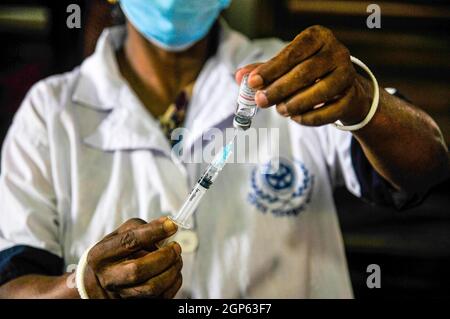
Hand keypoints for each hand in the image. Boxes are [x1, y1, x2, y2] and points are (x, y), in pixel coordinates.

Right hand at [83, 217, 181, 298]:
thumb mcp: (121, 234)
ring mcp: (121, 294)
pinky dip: (174, 282)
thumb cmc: (117, 252)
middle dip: (164, 257)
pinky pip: (161, 297)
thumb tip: (166, 224)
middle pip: (138, 270)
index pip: (129, 242)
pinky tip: (173, 271)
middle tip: (175, 247)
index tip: (171, 225)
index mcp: (101, 255)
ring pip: (151, 288)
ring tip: (176, 258)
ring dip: (172, 270)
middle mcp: (109, 277)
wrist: (106, 279)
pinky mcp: (136, 303)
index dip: (153, 232)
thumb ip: (142, 227)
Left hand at [236, 25, 371, 125]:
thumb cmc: (309, 73)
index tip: (253, 82)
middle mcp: (337, 52)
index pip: (293, 52)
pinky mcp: (352, 97)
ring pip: (320, 92)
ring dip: (294, 104)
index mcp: (318, 38)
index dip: (271, 69)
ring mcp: (347, 74)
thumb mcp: (286, 66)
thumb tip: (240, 76)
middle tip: (261, 101)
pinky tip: (295, 117)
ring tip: (280, 110)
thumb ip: (263, 70)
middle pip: (305, 72)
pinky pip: (330, 111)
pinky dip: (310, 118)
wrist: (342, 88)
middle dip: (279, 89)